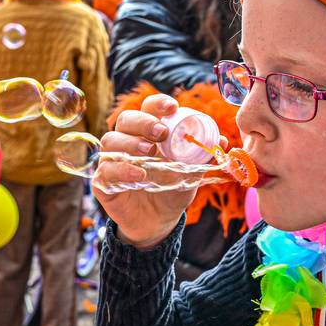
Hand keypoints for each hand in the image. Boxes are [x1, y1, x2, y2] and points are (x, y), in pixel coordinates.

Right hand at [94, 94, 224, 248]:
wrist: (158, 221)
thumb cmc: (172, 190)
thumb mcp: (191, 174)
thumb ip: (203, 157)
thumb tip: (222, 140)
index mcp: (148, 133)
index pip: (148, 108)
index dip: (157, 104)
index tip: (173, 108)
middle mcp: (127, 142)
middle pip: (126, 119)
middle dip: (143, 122)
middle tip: (161, 133)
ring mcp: (113, 160)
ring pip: (111, 140)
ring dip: (130, 143)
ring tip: (149, 152)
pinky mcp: (103, 182)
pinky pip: (105, 170)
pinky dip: (122, 170)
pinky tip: (140, 176)